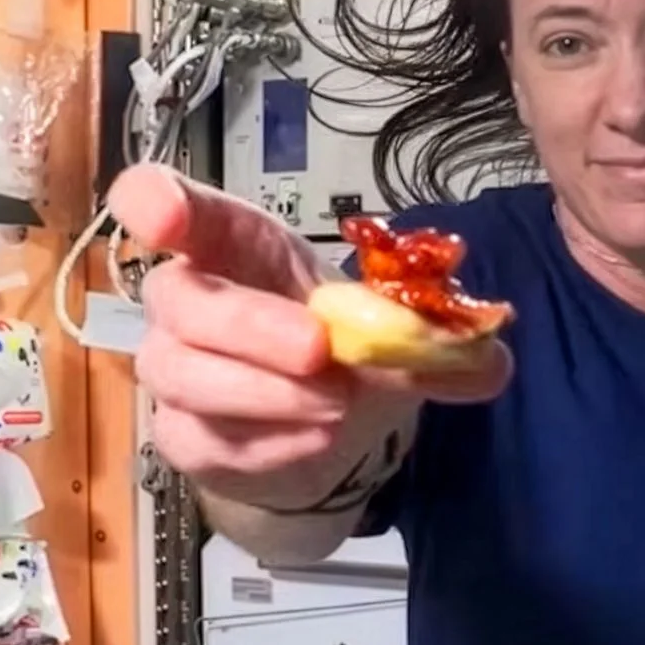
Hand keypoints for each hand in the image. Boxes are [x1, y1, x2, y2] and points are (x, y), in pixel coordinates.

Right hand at [109, 167, 510, 508]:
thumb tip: (491, 358)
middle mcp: (189, 301)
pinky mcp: (179, 435)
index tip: (161, 214)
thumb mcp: (394, 329)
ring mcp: (175, 370)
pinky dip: (266, 443)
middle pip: (180, 299)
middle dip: (251, 326)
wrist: (324, 431)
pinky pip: (204, 438)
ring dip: (264, 392)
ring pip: (182, 374)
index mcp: (236, 247)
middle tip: (321, 351)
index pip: (168, 205)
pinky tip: (314, 439)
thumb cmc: (342, 351)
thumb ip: (442, 334)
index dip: (154, 201)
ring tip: (335, 408)